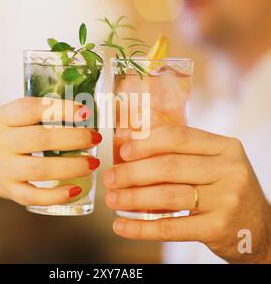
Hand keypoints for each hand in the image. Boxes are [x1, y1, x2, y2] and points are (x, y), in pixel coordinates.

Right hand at [0, 97, 101, 205]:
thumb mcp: (4, 117)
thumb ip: (33, 114)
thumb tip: (79, 111)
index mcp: (0, 118)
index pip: (31, 109)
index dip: (60, 109)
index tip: (85, 111)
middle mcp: (0, 143)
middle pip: (41, 139)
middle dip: (74, 138)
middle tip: (95, 138)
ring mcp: (3, 169)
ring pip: (41, 169)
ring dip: (72, 166)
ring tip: (93, 163)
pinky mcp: (8, 191)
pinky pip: (33, 196)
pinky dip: (57, 195)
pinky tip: (76, 189)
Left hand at [103, 126, 270, 262]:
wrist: (258, 228)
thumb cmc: (224, 189)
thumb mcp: (212, 163)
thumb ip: (178, 152)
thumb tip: (128, 140)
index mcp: (225, 147)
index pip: (179, 137)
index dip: (146, 142)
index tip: (122, 151)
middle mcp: (229, 170)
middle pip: (169, 166)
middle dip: (132, 172)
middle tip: (110, 178)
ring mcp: (227, 200)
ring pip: (167, 196)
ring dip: (132, 198)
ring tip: (112, 199)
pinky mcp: (219, 229)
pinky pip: (171, 227)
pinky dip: (141, 227)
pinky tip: (122, 226)